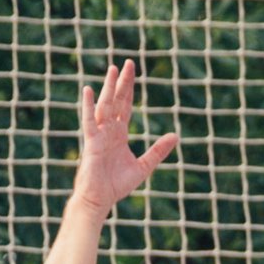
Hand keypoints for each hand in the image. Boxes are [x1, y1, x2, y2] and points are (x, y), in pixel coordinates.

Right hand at [75, 60, 179, 213]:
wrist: (100, 200)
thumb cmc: (116, 185)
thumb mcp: (144, 166)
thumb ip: (158, 151)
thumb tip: (176, 136)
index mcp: (119, 134)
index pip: (125, 106)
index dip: (129, 89)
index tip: (132, 71)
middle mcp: (108, 130)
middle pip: (116, 100)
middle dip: (122, 82)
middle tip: (128, 63)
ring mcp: (99, 134)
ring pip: (105, 106)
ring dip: (109, 88)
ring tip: (113, 69)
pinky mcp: (92, 142)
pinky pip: (89, 121)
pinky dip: (88, 106)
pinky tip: (88, 90)